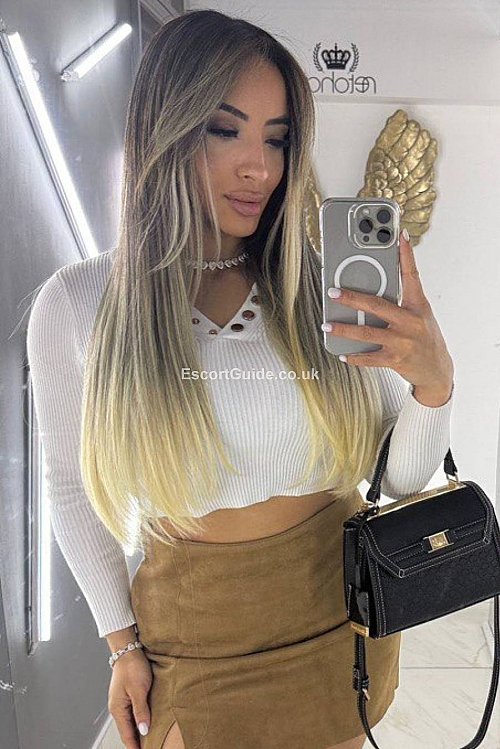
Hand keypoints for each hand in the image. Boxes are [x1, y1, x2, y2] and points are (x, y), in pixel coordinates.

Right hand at [108, 649, 152, 748]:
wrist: (128, 650)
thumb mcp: (139, 689)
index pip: (126, 735)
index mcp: (118, 708)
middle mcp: (118, 707)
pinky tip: (145, 723)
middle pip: (127, 731)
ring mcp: (121, 702)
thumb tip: (144, 730)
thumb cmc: (132, 666)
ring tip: (148, 741)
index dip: (135, 746)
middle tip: (149, 748)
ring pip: (130, 723)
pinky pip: (132, 714)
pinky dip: (138, 721)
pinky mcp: (127, 696)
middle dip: (136, 742)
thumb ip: (141, 711)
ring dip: (138, 732)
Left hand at [322, 229, 453, 391]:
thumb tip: (370, 289)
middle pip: (377, 305)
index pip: (412, 275)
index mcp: (417, 306)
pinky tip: (342, 353)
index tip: (399, 235)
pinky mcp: (395, 360)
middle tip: (333, 292)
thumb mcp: (419, 315)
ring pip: (367, 333)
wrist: (437, 370)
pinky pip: (369, 357)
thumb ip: (399, 301)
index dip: (406, 254)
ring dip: (344, 329)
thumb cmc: (424, 337)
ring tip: (327, 325)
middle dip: (352, 298)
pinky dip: (354, 356)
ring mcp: (403, 342)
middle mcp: (410, 322)